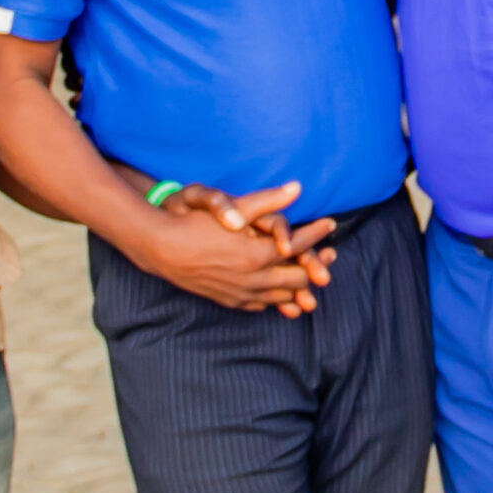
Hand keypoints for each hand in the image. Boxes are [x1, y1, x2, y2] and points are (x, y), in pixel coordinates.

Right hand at [135, 205, 339, 313]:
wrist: (161, 250)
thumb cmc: (195, 224)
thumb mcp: (234, 208)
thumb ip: (268, 200)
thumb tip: (297, 188)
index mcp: (259, 254)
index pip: (299, 245)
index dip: (317, 233)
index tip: (330, 224)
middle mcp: (254, 278)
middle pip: (298, 276)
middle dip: (316, 264)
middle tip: (329, 255)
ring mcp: (242, 293)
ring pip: (283, 294)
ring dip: (302, 284)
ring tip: (313, 275)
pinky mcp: (231, 301)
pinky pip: (263, 304)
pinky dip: (278, 298)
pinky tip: (281, 292)